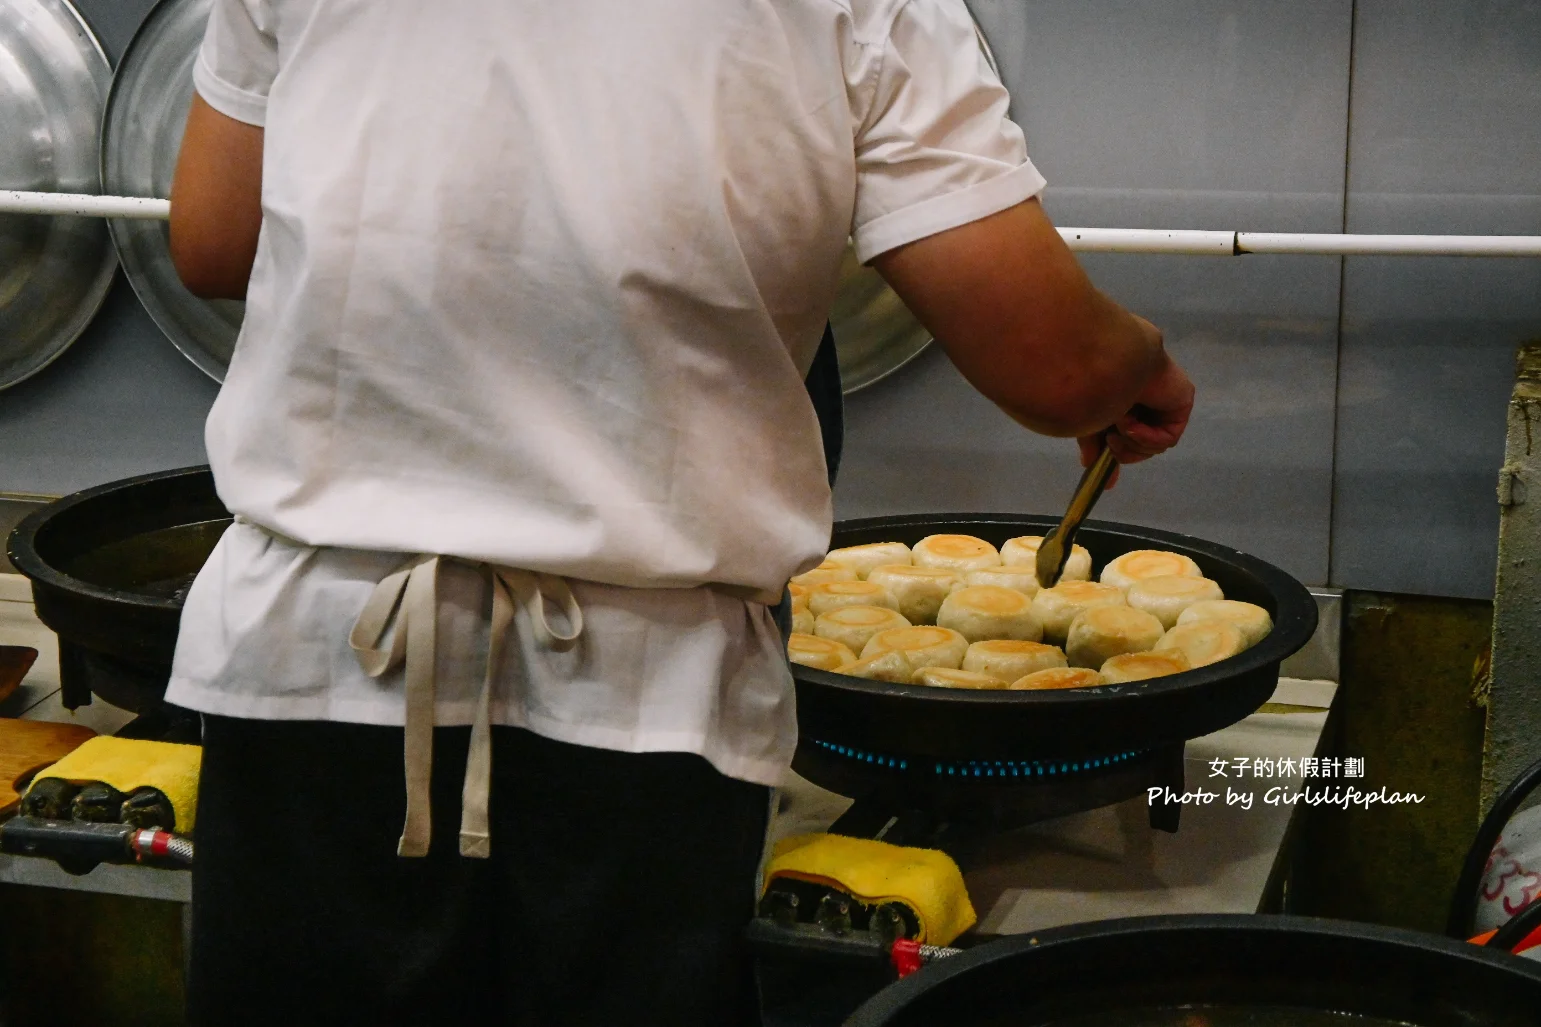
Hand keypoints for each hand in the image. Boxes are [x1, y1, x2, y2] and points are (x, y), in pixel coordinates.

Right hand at [1076, 343, 1194, 474]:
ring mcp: (1165, 401)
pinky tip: (1131, 422)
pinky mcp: (1181, 403)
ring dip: (1132, 441)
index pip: (1127, 436)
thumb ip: (1094, 448)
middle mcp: (1146, 399)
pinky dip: (1146, 437)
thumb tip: (1094, 472)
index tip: (1107, 480)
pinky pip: (1167, 439)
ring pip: (1154, 446)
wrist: (1107, 364)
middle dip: (1124, 450)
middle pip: (1140, 445)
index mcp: (1124, 398)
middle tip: (1110, 443)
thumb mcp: (1089, 423)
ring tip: (1118, 423)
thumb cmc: (1092, 386)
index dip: (1118, 456)